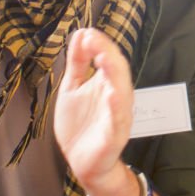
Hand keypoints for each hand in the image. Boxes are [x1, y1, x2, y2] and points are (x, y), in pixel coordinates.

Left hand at [54, 29, 132, 193]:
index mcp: (107, 83)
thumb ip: (78, 63)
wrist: (82, 163)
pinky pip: (119, 120)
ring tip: (105, 58)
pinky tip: (113, 95)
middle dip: (107, 53)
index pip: (108, 58)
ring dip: (114, 74)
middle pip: (117, 70)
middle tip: (93, 39)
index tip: (85, 32)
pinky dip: (117, 107)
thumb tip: (80, 34)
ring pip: (122, 91)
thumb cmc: (80, 124)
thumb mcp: (72, 88)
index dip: (99, 44)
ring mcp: (117, 115)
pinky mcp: (115, 135)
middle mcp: (116, 96)